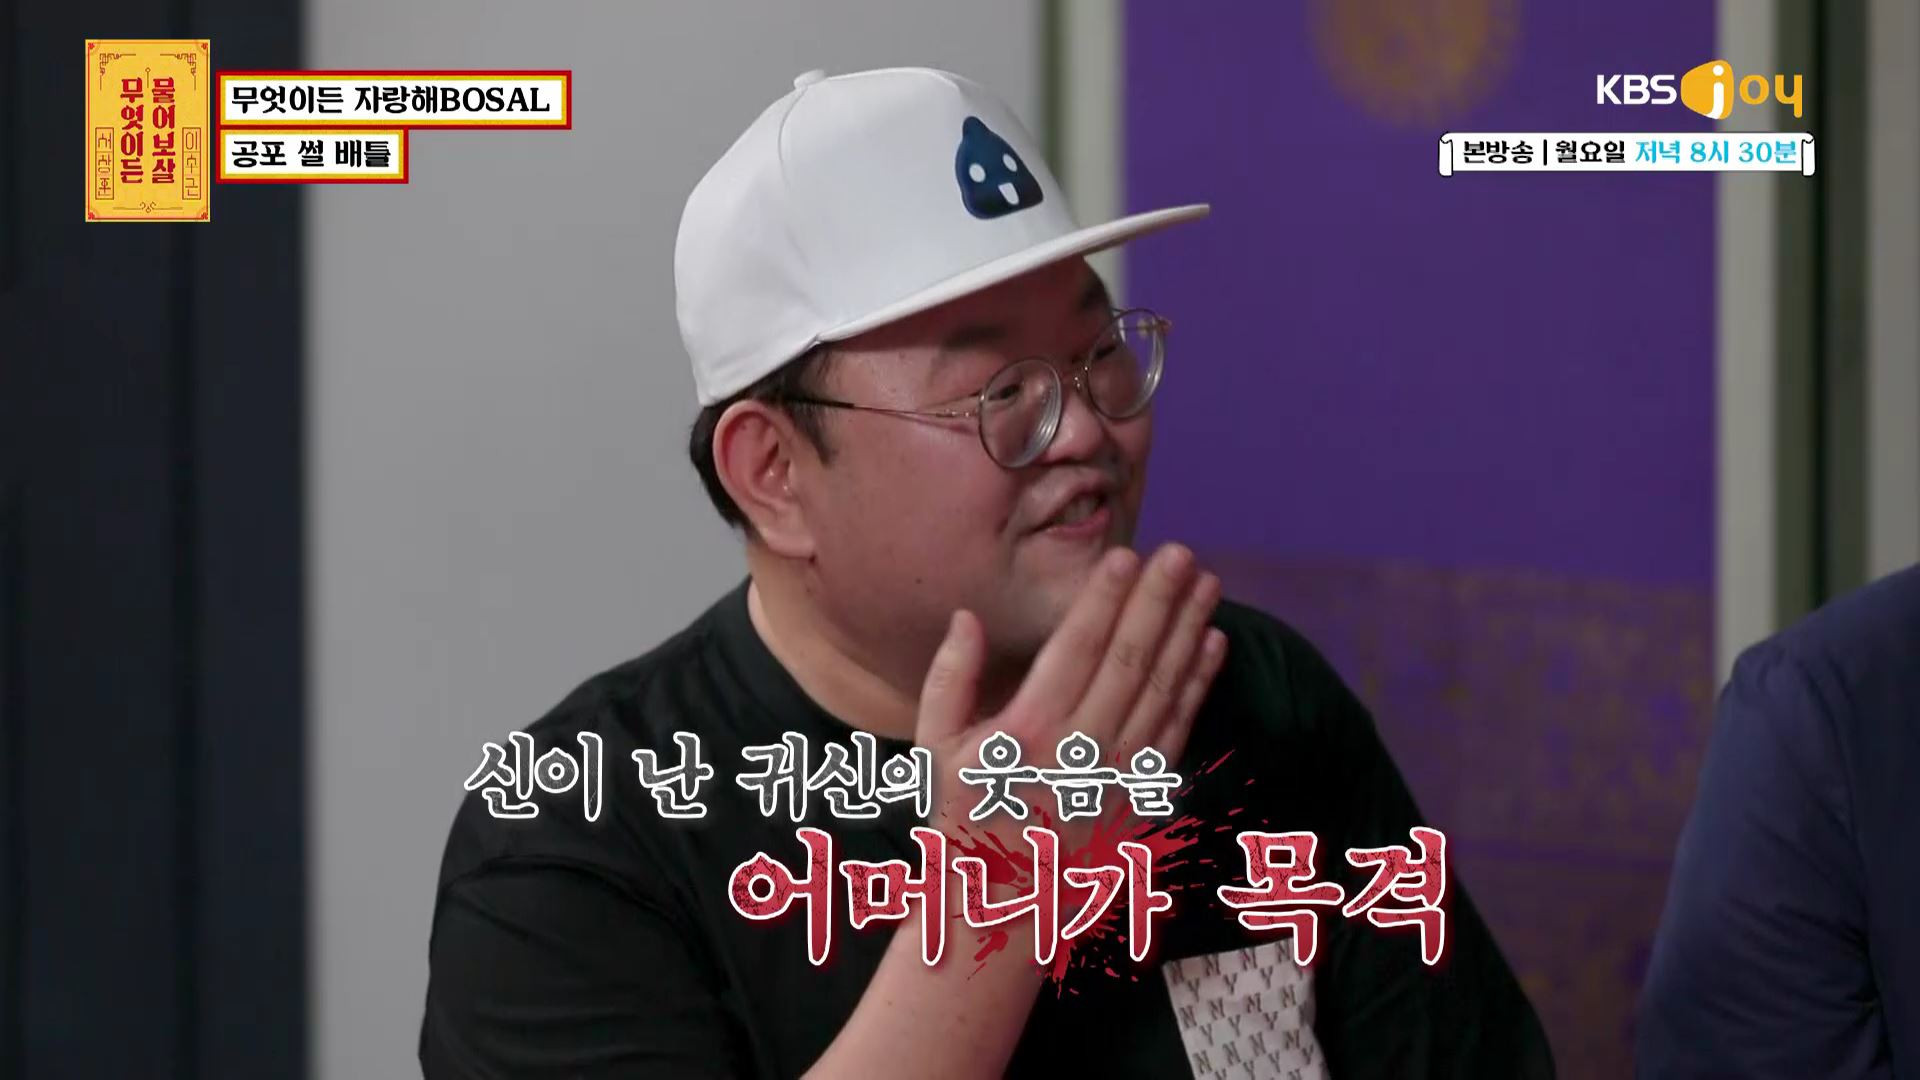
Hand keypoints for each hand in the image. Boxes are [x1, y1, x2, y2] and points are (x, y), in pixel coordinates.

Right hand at [914, 543, 1227, 851]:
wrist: (999, 908)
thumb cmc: (961, 819)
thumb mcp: (934, 750)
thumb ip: (950, 679)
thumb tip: (966, 616)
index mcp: (1025, 735)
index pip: (1076, 651)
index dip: (1105, 600)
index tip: (1127, 556)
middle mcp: (1079, 755)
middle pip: (1129, 663)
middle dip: (1158, 603)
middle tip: (1182, 553)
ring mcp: (1117, 780)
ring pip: (1162, 692)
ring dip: (1188, 633)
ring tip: (1207, 584)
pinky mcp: (1141, 799)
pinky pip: (1178, 731)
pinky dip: (1198, 685)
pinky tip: (1212, 644)